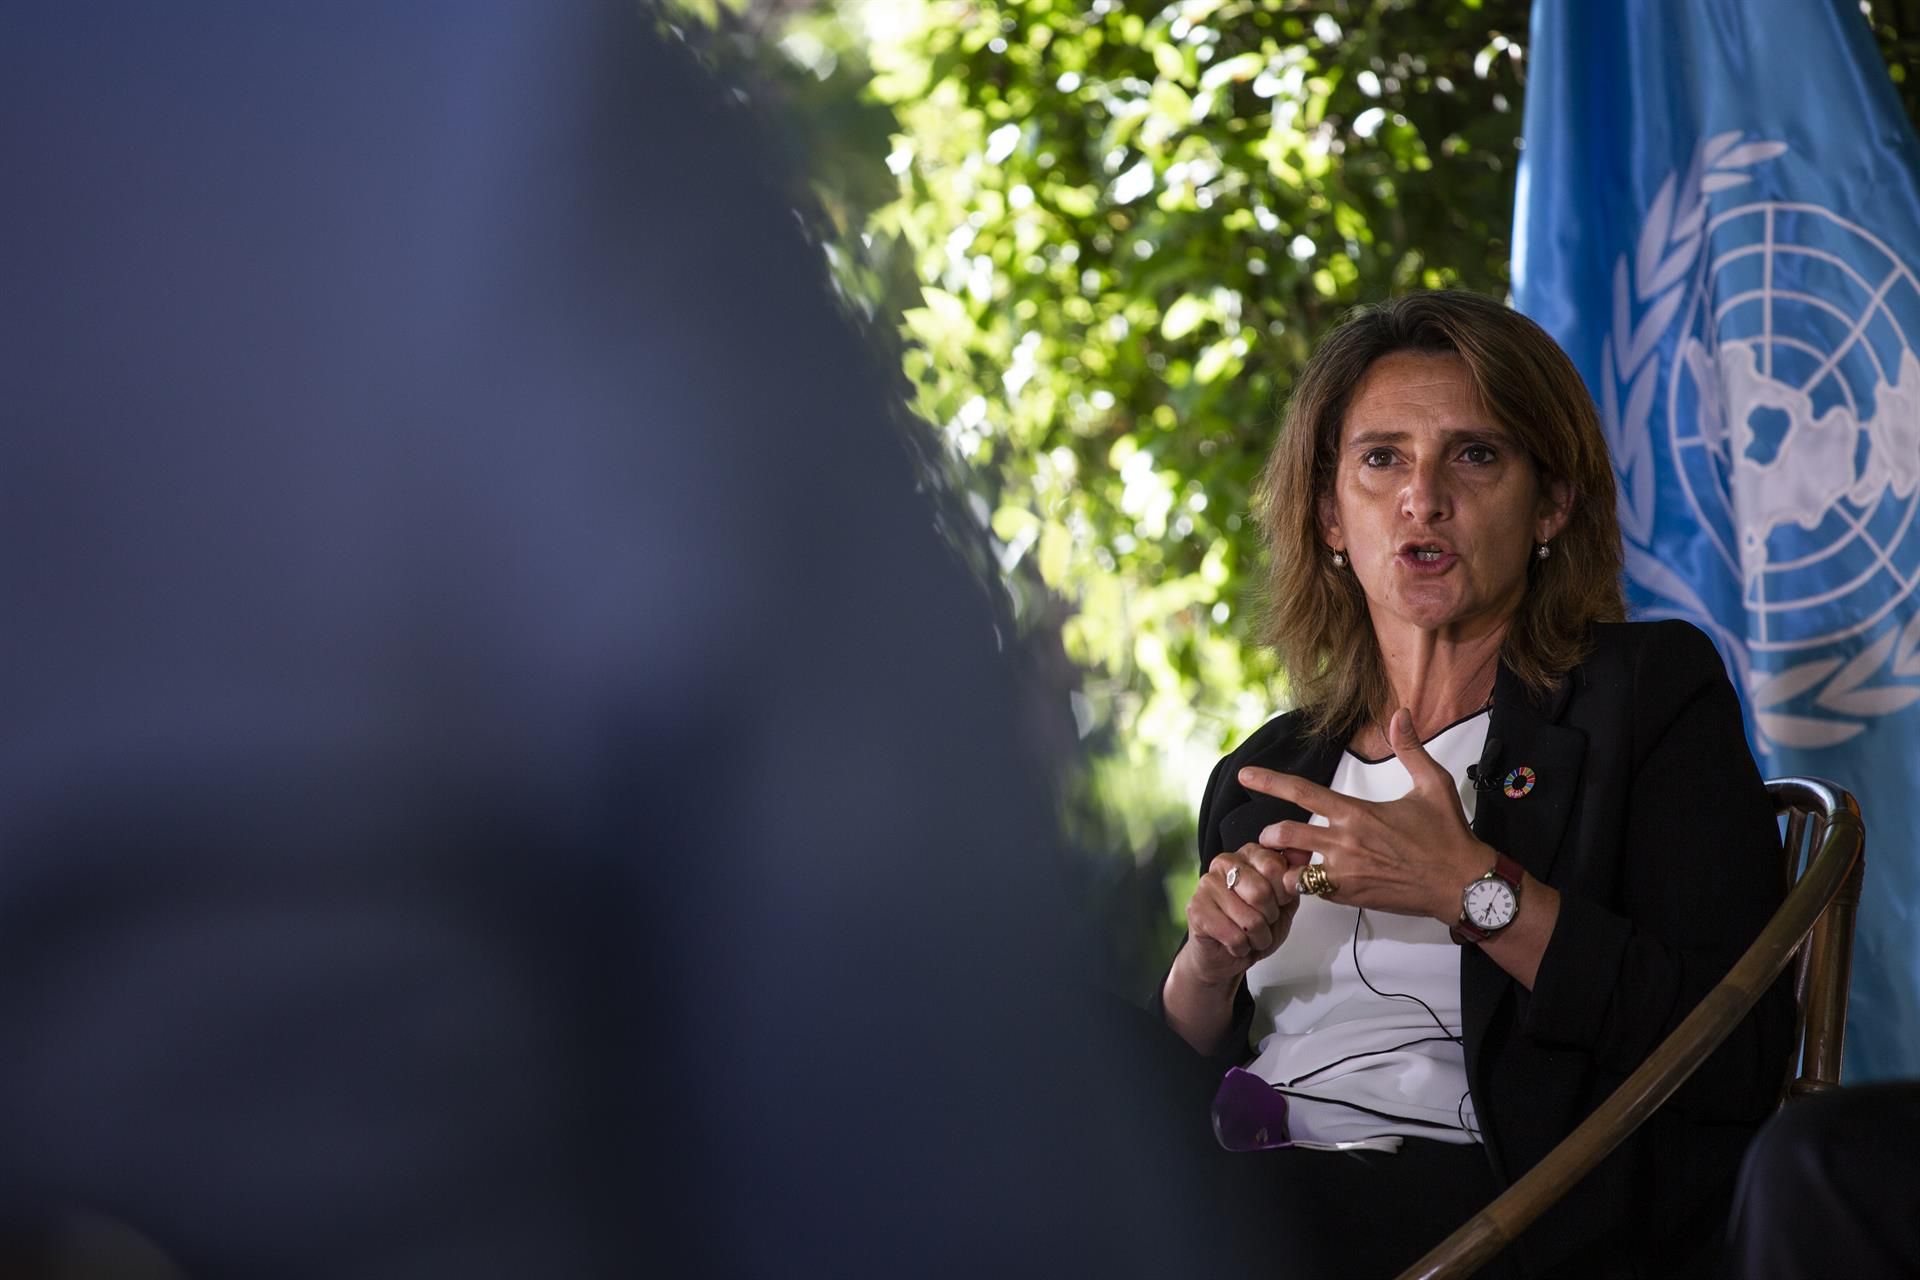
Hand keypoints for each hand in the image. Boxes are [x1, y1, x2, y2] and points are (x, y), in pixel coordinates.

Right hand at [1174, 842, 1310, 988]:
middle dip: (1269, 917)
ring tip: (1249, 935)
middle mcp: (1224, 862)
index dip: (1283, 893)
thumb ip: (1293, 879)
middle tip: (1262, 922)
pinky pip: (1234, 936)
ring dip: (1258, 937)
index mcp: (1248, 854)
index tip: (1278, 901)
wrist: (1226, 955)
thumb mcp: (1284, 902)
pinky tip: (1234, 943)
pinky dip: (1242, 947)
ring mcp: (1207, 884)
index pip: (1274, 865)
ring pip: (1250, 919)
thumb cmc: (1255, 927)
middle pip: (1261, 892)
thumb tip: (1304, 852)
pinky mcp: (1195, 909)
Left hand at [1239, 707, 1492, 921]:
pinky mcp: (1352, 898)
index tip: (1245, 776)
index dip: (1269, 782)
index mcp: (1357, 814)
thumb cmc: (1448, 835)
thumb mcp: (1432, 784)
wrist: (1463, 885)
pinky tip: (1314, 878)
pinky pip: (1315, 893)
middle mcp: (1345, 844)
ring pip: (1294, 872)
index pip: (1303, 793)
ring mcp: (1347, 875)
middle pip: (1285, 836)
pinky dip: (1307, 885)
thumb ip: (1410, 748)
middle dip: (1269, 836)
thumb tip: (1400, 713)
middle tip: (1269, 835)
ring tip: (1287, 860)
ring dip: (1285, 865)